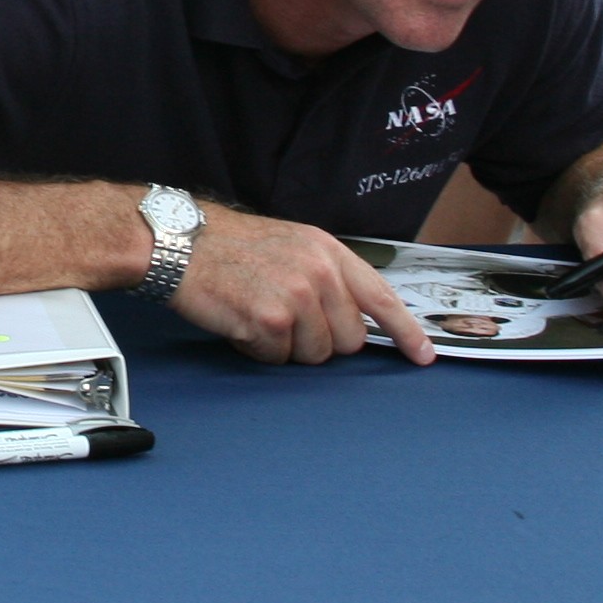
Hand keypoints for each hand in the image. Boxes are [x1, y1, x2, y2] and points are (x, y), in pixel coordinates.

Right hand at [171, 207, 432, 365]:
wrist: (181, 244)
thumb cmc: (229, 247)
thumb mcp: (292, 245)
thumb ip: (326, 276)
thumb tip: (352, 318)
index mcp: (328, 252)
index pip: (381, 297)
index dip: (405, 331)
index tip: (422, 355)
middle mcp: (320, 273)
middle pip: (348, 340)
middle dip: (321, 341)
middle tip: (286, 320)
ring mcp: (297, 297)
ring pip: (314, 355)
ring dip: (286, 347)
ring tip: (258, 315)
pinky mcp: (270, 320)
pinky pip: (278, 358)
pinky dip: (257, 350)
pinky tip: (241, 322)